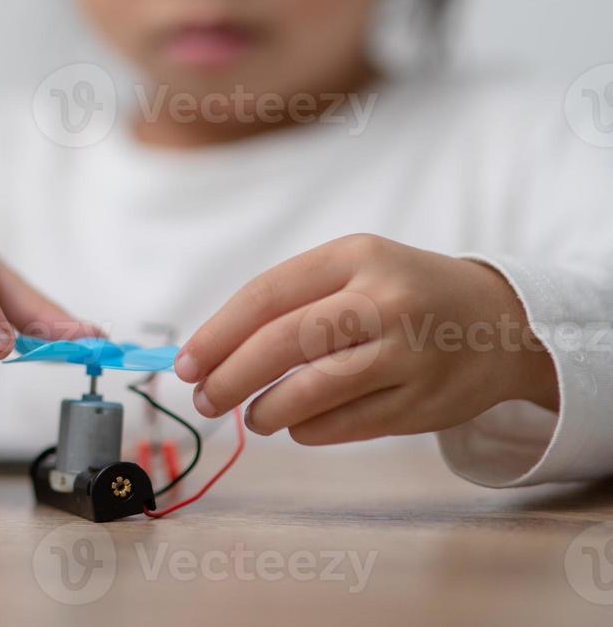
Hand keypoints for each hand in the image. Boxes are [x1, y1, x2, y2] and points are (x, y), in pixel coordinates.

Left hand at [175, 234, 558, 444]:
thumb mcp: (354, 269)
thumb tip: (211, 352)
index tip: (185, 364)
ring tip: (250, 416)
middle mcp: (385, 300)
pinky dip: (309, 429)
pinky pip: (347, 423)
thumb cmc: (401, 293)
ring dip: (267, 410)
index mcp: (355, 256)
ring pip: (315, 389)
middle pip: (285, 342)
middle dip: (231, 376)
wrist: (499, 322)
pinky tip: (296, 425)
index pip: (266, 295)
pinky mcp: (424, 402)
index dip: (217, 334)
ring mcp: (409, 353)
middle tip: (205, 398)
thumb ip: (291, 301)